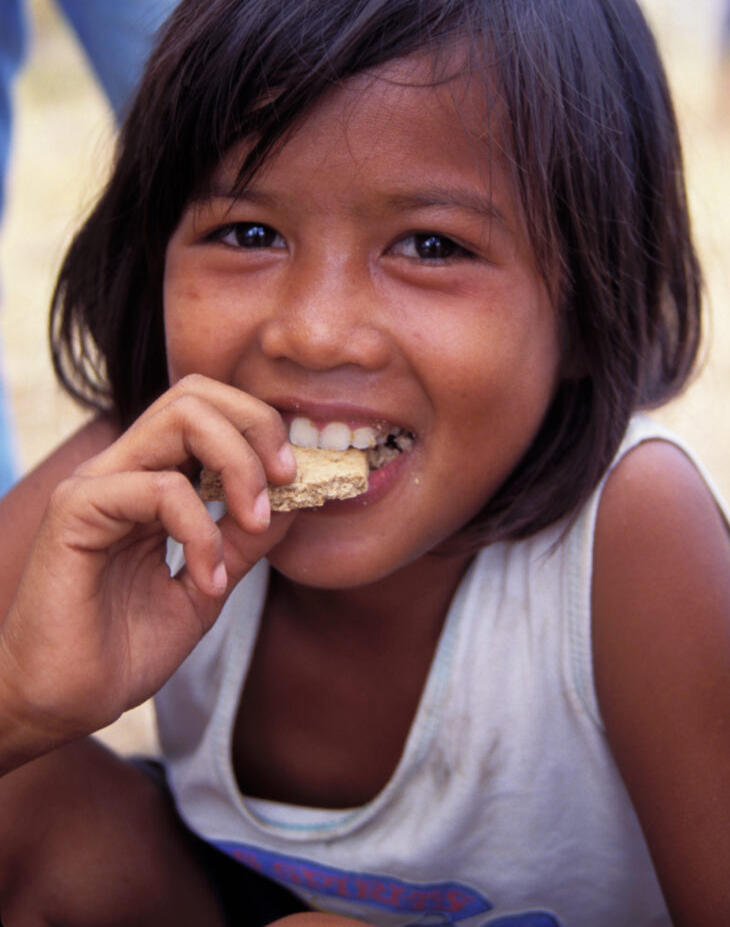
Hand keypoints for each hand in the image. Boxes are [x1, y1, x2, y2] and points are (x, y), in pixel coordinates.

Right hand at [0, 377, 294, 766]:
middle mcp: (122, 469)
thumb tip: (297, 496)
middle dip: (256, 425)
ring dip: (238, 463)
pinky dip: (201, 529)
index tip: (299, 478)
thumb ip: (244, 539)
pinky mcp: (76, 512)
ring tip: (255, 520)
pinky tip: (209, 580)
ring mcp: (96, 484)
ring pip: (180, 418)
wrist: (60, 705)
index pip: (209, 409)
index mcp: (150, 479)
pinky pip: (158, 488)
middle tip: (285, 480)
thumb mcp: (207, 587)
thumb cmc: (121, 650)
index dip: (262, 428)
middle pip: (196, 393)